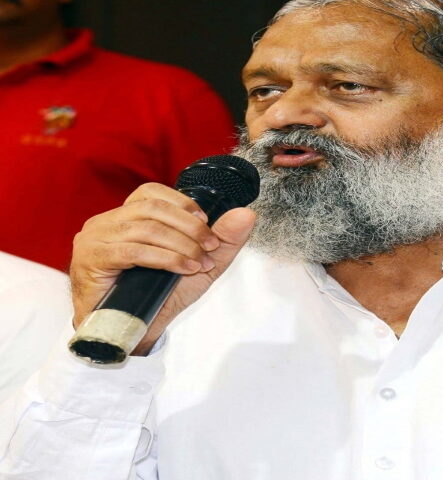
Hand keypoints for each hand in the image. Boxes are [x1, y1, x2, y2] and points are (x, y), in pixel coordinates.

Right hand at [70, 183, 256, 354]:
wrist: (131, 332)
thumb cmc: (159, 296)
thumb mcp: (199, 264)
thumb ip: (223, 240)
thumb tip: (246, 214)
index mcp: (126, 217)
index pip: (152, 193)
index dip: (183, 204)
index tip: (207, 224)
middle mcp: (106, 222)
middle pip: (153, 208)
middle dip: (189, 227)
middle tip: (210, 246)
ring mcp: (95, 238)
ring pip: (147, 229)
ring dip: (181, 245)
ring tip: (199, 263)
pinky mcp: (91, 259)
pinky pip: (134, 251)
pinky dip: (166, 258)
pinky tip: (184, 269)